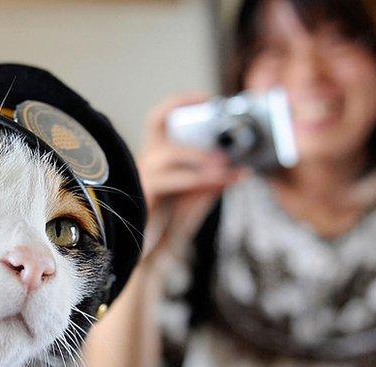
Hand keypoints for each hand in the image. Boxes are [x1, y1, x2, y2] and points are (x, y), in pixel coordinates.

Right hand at [138, 93, 245, 265]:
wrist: (149, 259)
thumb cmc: (167, 229)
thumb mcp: (195, 199)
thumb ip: (211, 181)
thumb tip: (234, 166)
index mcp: (157, 158)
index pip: (162, 119)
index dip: (181, 102)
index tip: (209, 99)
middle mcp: (145, 161)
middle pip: (156, 120)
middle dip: (184, 108)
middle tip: (215, 112)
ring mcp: (141, 177)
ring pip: (171, 153)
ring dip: (202, 157)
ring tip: (227, 164)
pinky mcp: (143, 195)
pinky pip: (173, 180)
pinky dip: (200, 179)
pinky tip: (222, 181)